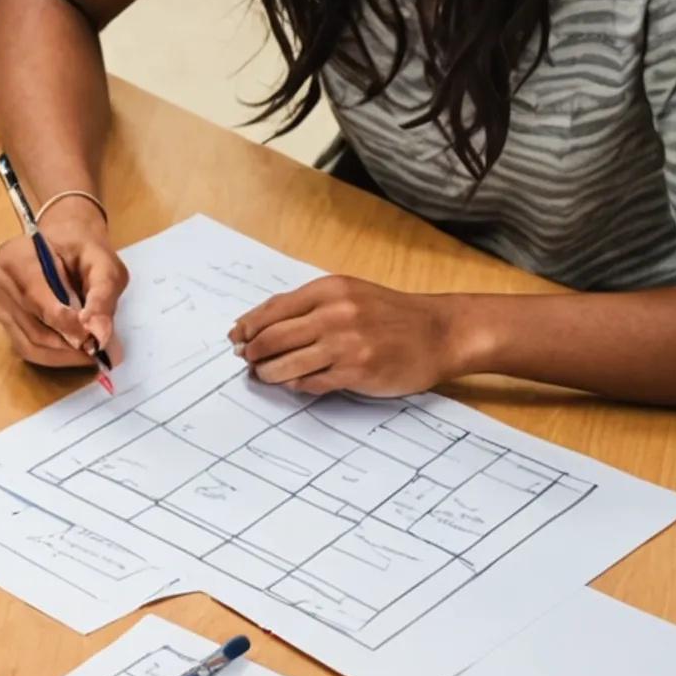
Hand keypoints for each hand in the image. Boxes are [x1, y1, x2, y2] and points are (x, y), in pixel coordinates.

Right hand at [0, 198, 124, 370]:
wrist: (65, 243)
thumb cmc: (83, 250)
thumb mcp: (104, 265)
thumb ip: (103, 297)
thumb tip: (98, 335)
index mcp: (16, 257)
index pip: (38, 300)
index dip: (67, 324)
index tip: (96, 340)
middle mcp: (1, 282)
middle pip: (34, 327)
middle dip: (70, 344)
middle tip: (100, 350)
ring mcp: (0, 303)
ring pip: (31, 345)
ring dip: (64, 355)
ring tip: (91, 352)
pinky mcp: (6, 321)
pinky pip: (27, 348)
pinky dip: (54, 356)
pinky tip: (74, 351)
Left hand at [230, 276, 473, 395]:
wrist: (439, 332)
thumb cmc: (390, 315)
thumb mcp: (348, 295)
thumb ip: (307, 306)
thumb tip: (258, 324)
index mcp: (329, 290)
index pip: (272, 309)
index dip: (247, 327)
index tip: (236, 337)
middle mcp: (335, 313)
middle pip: (272, 338)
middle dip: (252, 352)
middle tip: (246, 360)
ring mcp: (346, 343)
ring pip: (286, 363)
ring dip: (268, 373)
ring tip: (264, 375)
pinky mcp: (357, 370)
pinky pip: (311, 382)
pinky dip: (298, 384)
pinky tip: (296, 382)